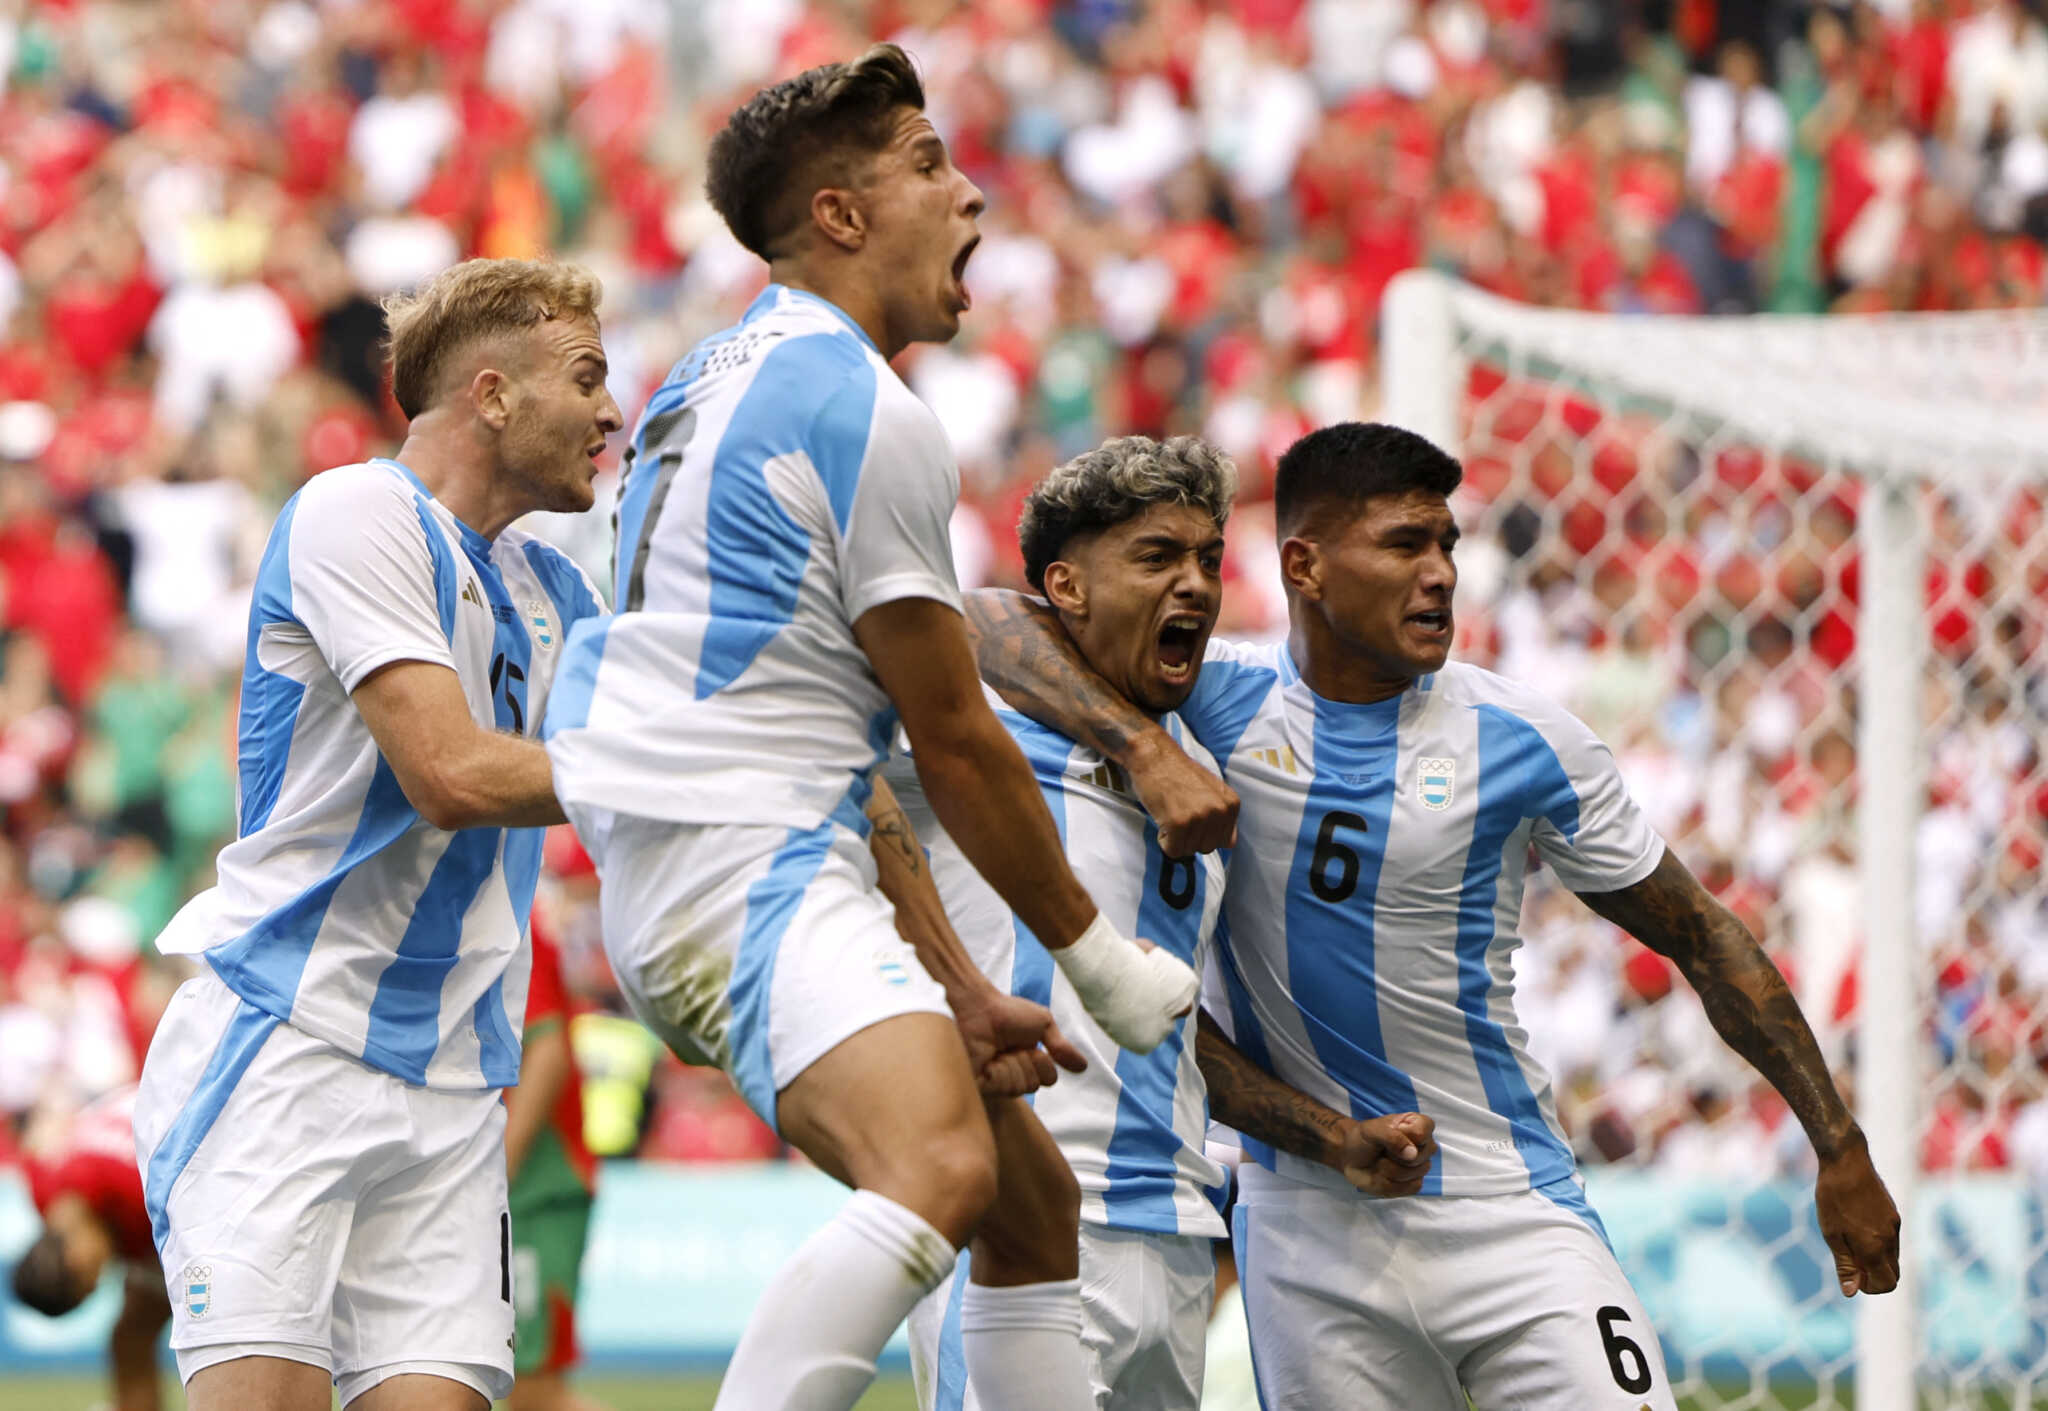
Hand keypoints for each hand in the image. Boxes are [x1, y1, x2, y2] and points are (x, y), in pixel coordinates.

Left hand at [952, 984, 1087, 1097]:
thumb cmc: (1005, 1012)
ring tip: (996, 1049)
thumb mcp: (1042, 1024)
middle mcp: (1010, 1074)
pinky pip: (1001, 1088)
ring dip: (1013, 1064)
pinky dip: (999, 1071)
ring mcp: (993, 1082)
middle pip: (1033, 1085)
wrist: (975, 1008)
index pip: (1047, 1079)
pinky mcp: (977, 1087)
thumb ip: (1061, 1048)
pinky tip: (987, 1059)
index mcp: (1025, 1062)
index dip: (1043, 1063)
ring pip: (1019, 1087)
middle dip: (1027, 1062)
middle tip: (1011, 1045)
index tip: (1031, 1045)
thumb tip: (1084, 1067)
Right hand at [1128, 734, 1237, 857]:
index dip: (1205, 834)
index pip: (1225, 842)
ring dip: (1176, 839)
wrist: (1155, 756)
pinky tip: (1163, 820)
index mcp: (1231, 804)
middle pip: (1207, 848)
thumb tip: (1228, 843)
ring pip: (1189, 851)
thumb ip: (1222, 815)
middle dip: (1190, 838)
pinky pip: (1173, 850)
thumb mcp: (1212, 789)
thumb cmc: (1178, 772)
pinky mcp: (1178, 823)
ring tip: (1171, 815)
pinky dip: (1164, 841)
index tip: (1194, 820)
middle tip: (1179, 816)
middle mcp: (1219, 811)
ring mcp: (1199, 817)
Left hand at [1333, 1112, 1435, 1196]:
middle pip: (1420, 1155)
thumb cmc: (1364, 1139)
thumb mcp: (1372, 1131)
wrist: (1351, 1157)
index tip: (1391, 1133)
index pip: (1424, 1131)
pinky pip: (1411, 1187)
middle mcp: (1424, 1145)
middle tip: (1382, 1149)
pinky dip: (1392, 1183)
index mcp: (1418, 1124)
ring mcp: (1421, 1165)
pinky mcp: (1414, 1183)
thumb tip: (1412, 1153)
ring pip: (1414, 1173)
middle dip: (1394, 1155)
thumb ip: (1392, 1137)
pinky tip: (1383, 1174)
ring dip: (1389, 1169)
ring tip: (1380, 1161)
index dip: (1406, 1136)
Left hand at [1815, 1136, 1900, 1295]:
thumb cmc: (1833, 1197)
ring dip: (1876, 1260)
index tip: (1852, 1276)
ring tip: (1849, 1241)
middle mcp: (1891, 1238)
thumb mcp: (1831, 1233)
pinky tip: (1857, 1227)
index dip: (1870, 1288)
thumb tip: (1852, 1292)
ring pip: (1893, 1257)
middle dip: (1875, 1277)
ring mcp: (1895, 1225)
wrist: (1846, 1160)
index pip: (1887, 1284)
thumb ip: (1845, 1264)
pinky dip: (1879, 1244)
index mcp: (1875, 1246)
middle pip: (1894, 1274)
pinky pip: (1892, 1239)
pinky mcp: (1894, 1213)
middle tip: (1850, 1263)